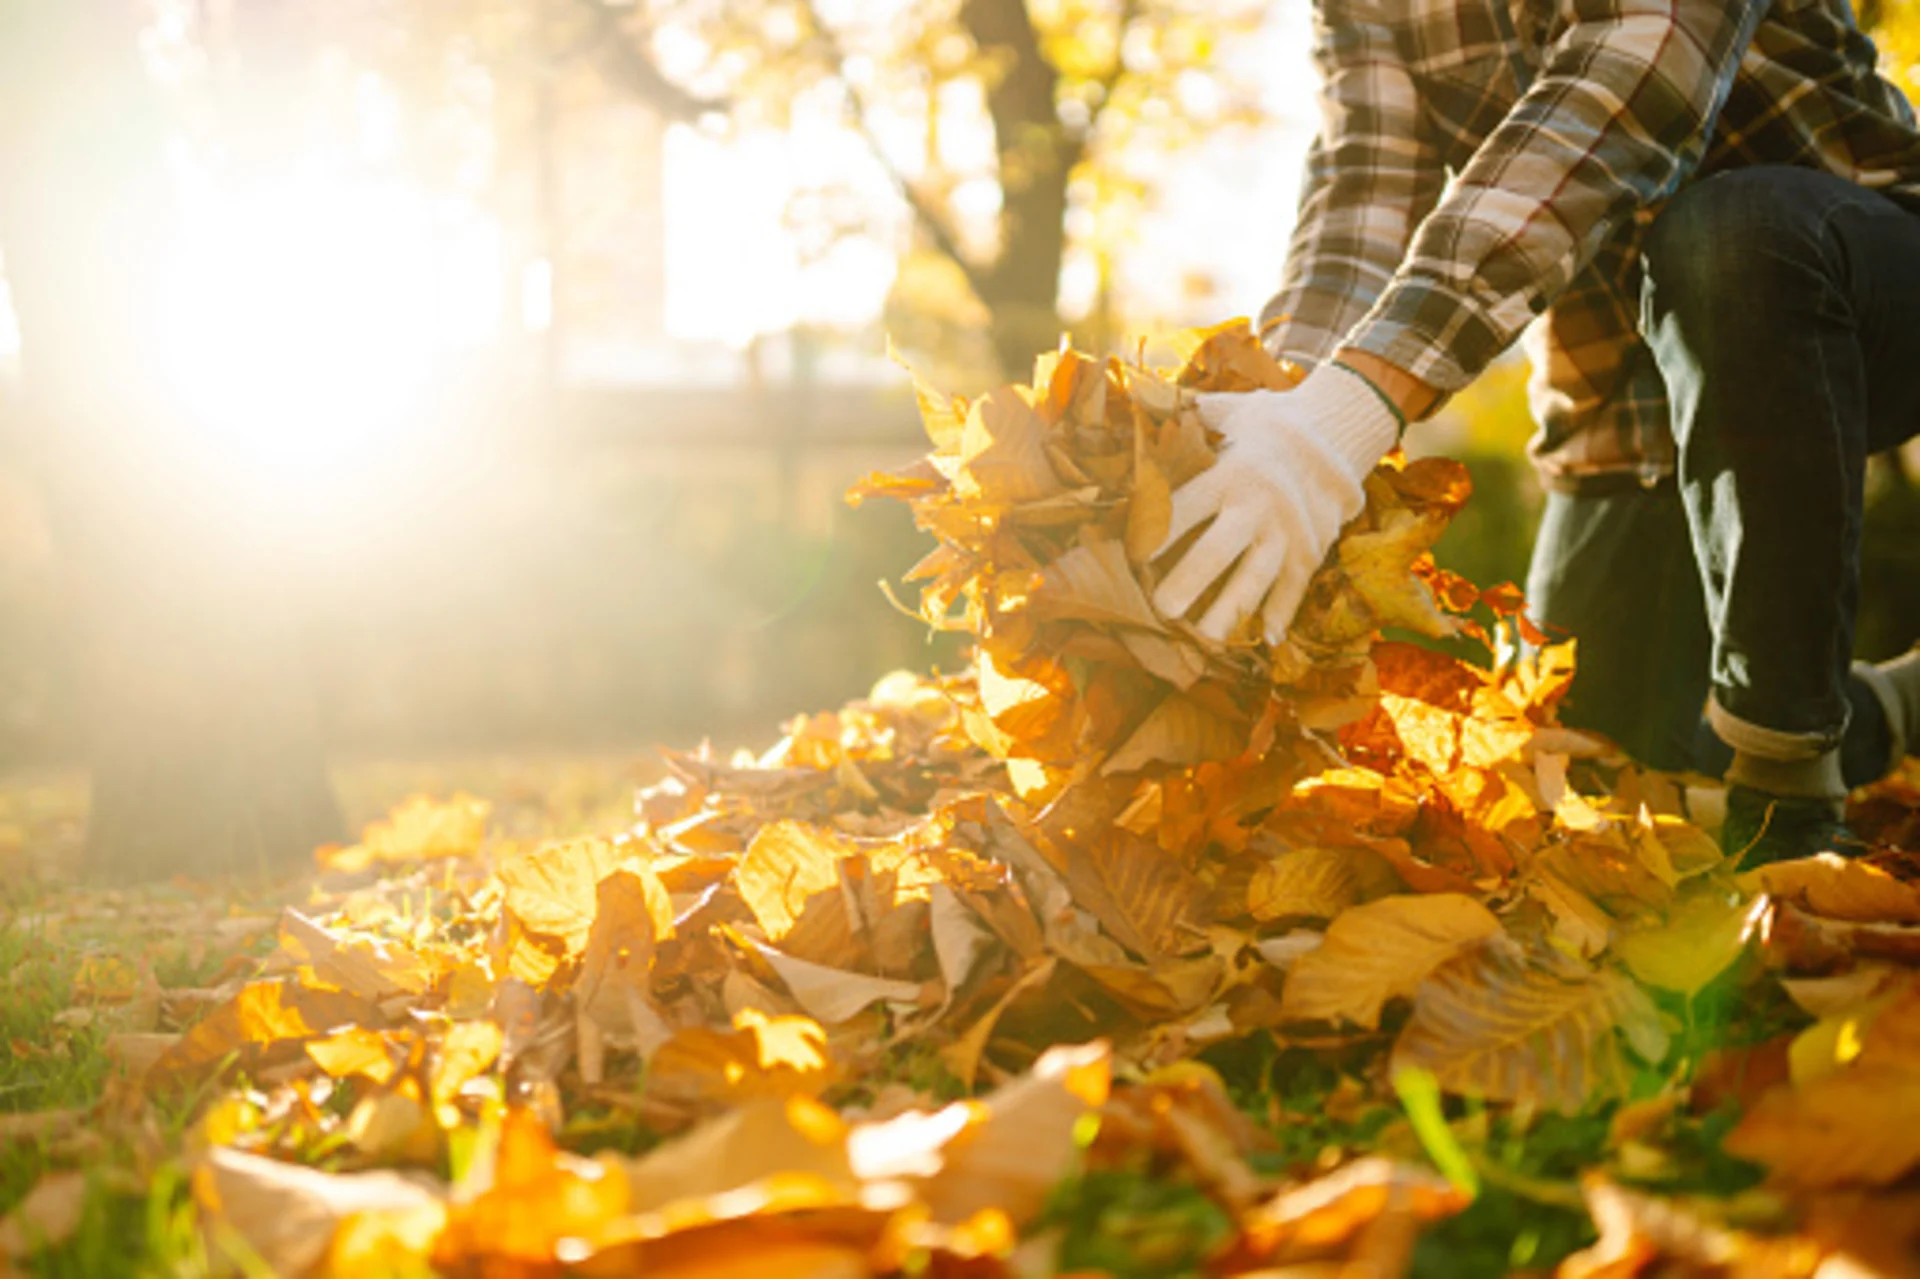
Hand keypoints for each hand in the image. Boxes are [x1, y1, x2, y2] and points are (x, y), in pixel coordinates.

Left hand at [1152, 362, 1399, 643]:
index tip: (1135, 557)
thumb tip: (1137, 396)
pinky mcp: (1311, 550)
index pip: (1187, 507)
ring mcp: (1288, 532)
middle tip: (1161, 609)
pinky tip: (1265, 641)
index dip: (1159, 533)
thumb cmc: (1271, 422)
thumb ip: (1188, 413)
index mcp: (1232, 473)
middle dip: (1188, 582)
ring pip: (1255, 580)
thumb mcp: (1231, 409)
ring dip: (1229, 612)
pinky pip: (1294, 589)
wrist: (1340, 430)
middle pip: (1219, 551)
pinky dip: (1281, 615)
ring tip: (1204, 638)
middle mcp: (1259, 505)